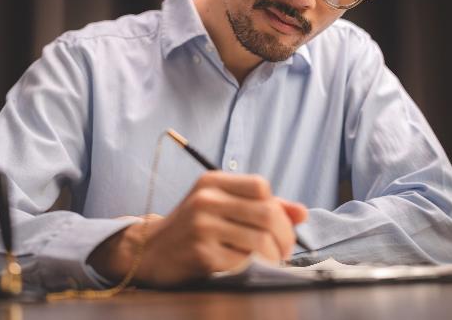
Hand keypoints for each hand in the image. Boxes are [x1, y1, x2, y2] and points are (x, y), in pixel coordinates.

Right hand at [88, 171, 306, 285]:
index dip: (278, 208)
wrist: (149, 251)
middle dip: (284, 237)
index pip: (261, 186)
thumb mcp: (220, 206)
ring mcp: (202, 226)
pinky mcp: (201, 254)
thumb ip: (260, 206)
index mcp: (212, 181)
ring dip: (273, 257)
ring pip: (260, 241)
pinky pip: (243, 263)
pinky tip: (248, 269)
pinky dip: (253, 269)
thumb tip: (302, 213)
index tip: (278, 226)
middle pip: (266, 214)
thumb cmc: (194, 227)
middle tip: (283, 251)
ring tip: (270, 262)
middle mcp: (206, 199)